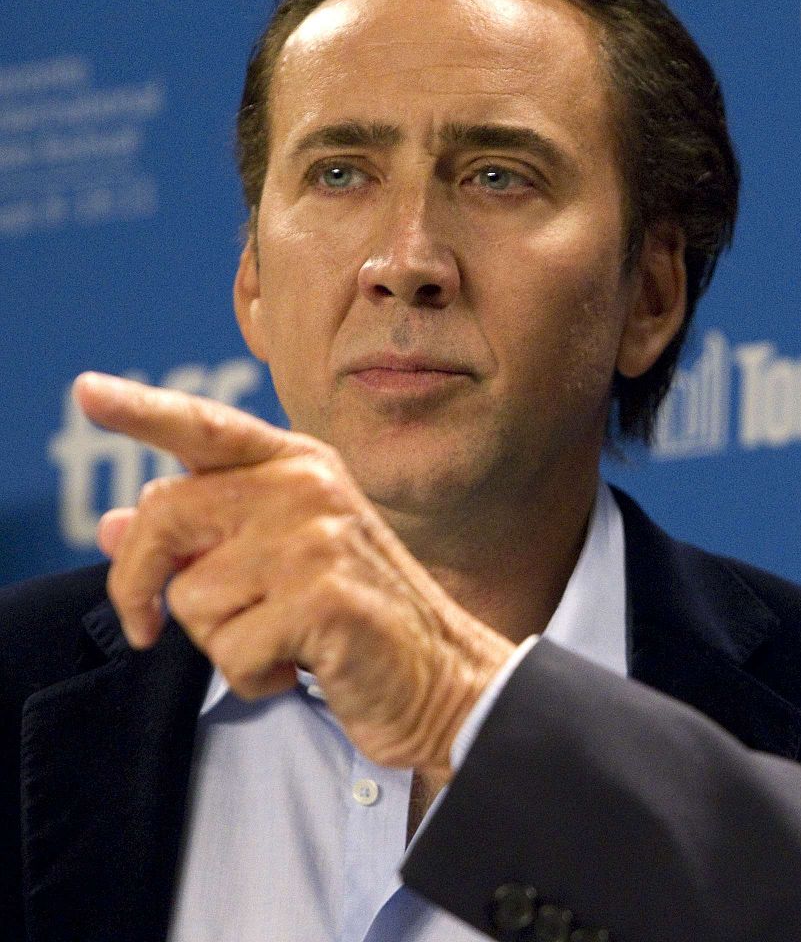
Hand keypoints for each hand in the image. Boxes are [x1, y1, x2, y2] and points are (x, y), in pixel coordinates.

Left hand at [76, 371, 513, 778]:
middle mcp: (308, 486)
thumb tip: (114, 524)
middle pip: (166, 514)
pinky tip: (304, 667)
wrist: (444, 678)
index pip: (206, 429)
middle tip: (146, 626)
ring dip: (224, 643)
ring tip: (286, 639)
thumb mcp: (278, 562)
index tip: (85, 391)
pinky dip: (258, 679)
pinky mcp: (324, 599)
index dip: (140, 410)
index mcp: (300, 465)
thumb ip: (203, 536)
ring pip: (191, 599)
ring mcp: (318, 539)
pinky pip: (231, 652)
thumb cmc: (356, 620)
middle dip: (140, 583)